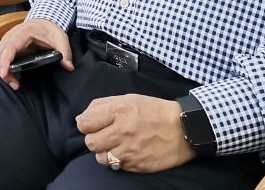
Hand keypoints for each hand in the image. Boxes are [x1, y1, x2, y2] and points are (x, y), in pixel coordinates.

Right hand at [0, 18, 73, 89]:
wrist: (43, 21)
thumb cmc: (49, 30)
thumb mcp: (60, 38)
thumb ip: (65, 52)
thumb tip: (69, 67)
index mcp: (22, 33)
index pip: (9, 47)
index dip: (5, 61)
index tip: (5, 74)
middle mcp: (10, 37)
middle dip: (3, 72)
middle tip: (16, 84)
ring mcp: (5, 42)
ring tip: (14, 82)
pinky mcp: (4, 47)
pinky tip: (11, 76)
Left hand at [77, 94, 193, 172]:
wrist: (183, 129)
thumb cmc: (154, 111)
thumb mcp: (128, 99)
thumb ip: (102, 106)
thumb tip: (81, 118)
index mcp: (118, 111)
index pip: (84, 123)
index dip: (85, 124)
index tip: (91, 125)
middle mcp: (122, 131)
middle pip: (90, 142)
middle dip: (94, 139)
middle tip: (105, 135)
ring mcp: (129, 150)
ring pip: (100, 158)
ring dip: (105, 152)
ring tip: (116, 145)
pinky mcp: (136, 165)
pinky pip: (116, 166)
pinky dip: (118, 160)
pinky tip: (127, 152)